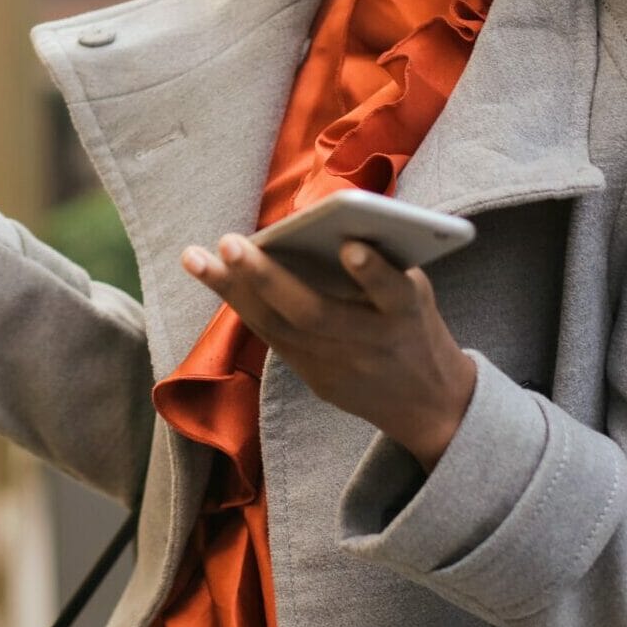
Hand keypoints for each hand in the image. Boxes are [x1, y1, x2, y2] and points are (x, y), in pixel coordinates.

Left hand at [185, 234, 477, 469]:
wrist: (432, 406)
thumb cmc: (417, 325)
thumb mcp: (418, 292)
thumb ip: (382, 263)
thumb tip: (328, 220)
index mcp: (409, 314)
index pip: (393, 293)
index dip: (374, 272)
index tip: (350, 246)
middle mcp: (371, 344)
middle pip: (315, 314)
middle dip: (268, 278)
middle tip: (229, 242)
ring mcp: (340, 368)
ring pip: (279, 329)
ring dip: (233, 292)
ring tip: (195, 258)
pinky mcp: (318, 382)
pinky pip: (274, 340)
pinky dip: (244, 305)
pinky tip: (214, 277)